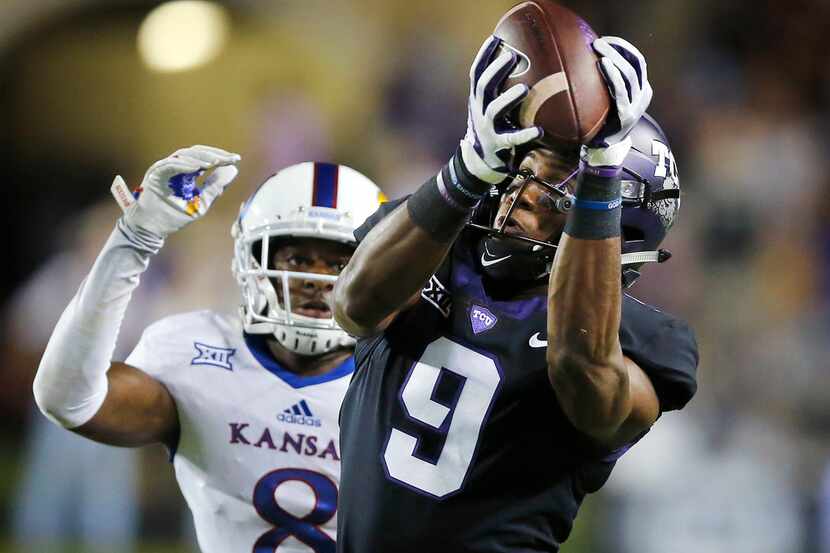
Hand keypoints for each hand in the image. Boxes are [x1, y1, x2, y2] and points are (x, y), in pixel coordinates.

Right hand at [114, 145, 240, 237]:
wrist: (153, 228)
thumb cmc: (174, 215)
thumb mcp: (202, 202)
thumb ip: (215, 186)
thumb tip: (233, 170)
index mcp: (187, 172)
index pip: (205, 158)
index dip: (221, 157)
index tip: (236, 159)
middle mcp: (176, 167)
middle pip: (196, 152)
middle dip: (214, 154)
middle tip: (229, 158)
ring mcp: (165, 169)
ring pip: (183, 155)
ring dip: (201, 158)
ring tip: (216, 162)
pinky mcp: (155, 174)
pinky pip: (169, 165)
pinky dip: (184, 165)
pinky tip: (198, 167)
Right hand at [461, 36, 542, 184]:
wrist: (480, 164)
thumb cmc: (493, 129)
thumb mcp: (491, 108)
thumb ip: (501, 91)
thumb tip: (527, 66)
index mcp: (477, 101)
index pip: (476, 74)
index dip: (484, 56)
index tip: (495, 38)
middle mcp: (479, 112)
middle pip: (483, 87)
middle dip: (496, 70)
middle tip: (512, 57)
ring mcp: (487, 129)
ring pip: (494, 110)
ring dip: (508, 98)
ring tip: (525, 88)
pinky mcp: (498, 146)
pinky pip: (511, 139)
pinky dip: (525, 134)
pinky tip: (539, 130)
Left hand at [587, 36, 652, 166]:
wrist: (605, 150)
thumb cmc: (603, 121)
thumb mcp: (611, 100)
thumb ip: (609, 84)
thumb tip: (590, 61)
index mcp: (642, 90)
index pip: (638, 61)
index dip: (624, 48)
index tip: (607, 40)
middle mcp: (643, 96)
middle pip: (634, 64)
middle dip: (617, 49)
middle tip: (598, 42)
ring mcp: (636, 106)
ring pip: (629, 74)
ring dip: (614, 57)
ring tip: (598, 48)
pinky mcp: (626, 114)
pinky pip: (620, 90)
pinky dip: (612, 74)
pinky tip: (602, 64)